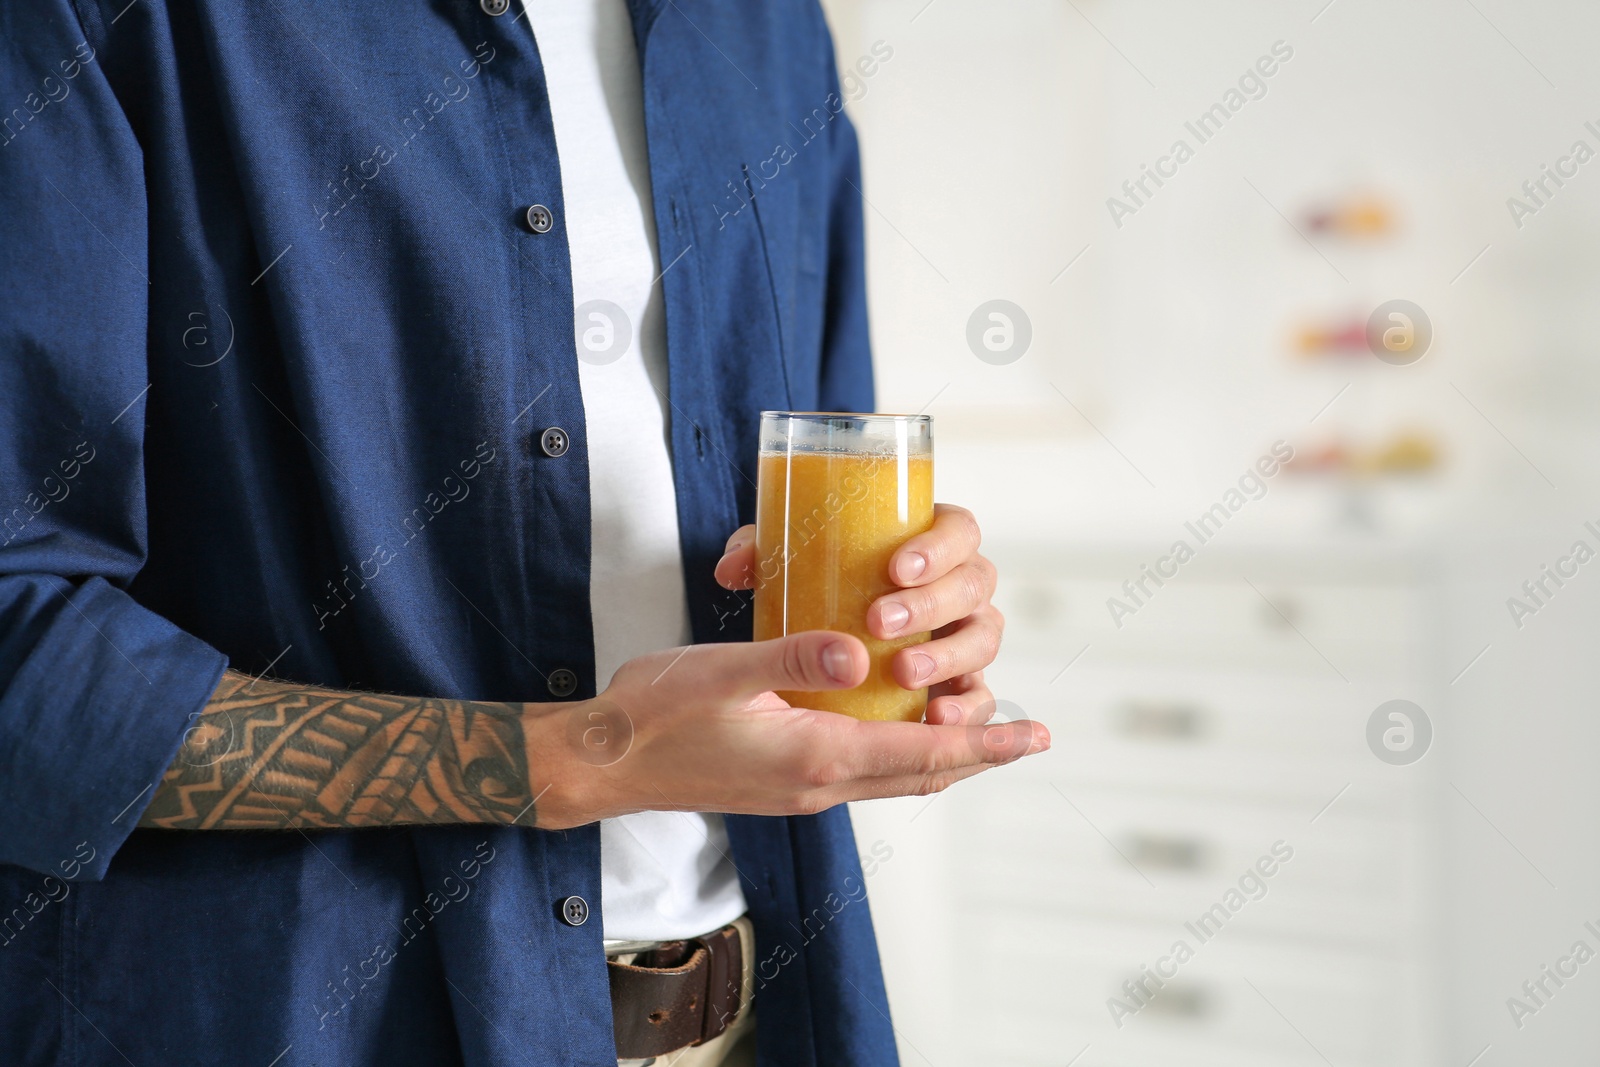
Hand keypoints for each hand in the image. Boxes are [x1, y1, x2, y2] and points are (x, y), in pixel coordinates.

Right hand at [530, 630, 1048, 828]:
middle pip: (924, 773)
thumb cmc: (653, 715)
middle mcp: (819, 783)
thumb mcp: (722, 672)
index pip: (924, 753)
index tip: (1038, 735)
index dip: (987, 743)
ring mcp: (802, 787)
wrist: (602, 763)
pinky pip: (864, 770)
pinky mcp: (786, 780)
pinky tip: (900, 718)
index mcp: (815, 758)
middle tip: (1030, 733)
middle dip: (981, 752)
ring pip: (896, 775)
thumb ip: (794, 659)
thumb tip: (860, 652)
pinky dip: (901, 750)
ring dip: (943, 753)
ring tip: (980, 723)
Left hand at [713, 503, 1004, 726]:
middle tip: (880, 622)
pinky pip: (978, 696)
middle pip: (975, 586)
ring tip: (904, 673)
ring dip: (949, 657)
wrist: (815, 644)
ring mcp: (962, 637)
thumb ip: (758, 557)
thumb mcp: (782, 567)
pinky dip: (968, 708)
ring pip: (982, 641)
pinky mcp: (957, 684)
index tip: (895, 567)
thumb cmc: (811, 590)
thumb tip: (733, 570)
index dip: (939, 546)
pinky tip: (936, 718)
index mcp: (929, 544)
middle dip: (932, 605)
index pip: (960, 530)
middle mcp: (956, 588)